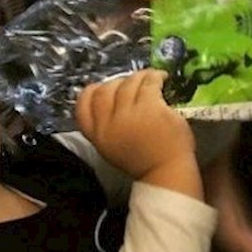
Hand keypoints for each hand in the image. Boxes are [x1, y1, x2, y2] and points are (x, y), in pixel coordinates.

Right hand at [75, 69, 201, 198]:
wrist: (168, 174)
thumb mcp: (113, 148)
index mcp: (98, 135)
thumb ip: (106, 125)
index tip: (104, 87)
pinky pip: (149, 83)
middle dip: (117, 82)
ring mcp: (130, 115)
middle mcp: (110, 124)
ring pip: (128, 83)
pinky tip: (161, 78)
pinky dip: (155, 77)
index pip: (83, 104)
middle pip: (105, 89)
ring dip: (139, 76)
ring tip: (149, 77)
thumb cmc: (144, 161)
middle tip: (131, 83)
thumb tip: (111, 96)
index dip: (92, 91)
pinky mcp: (150, 108)